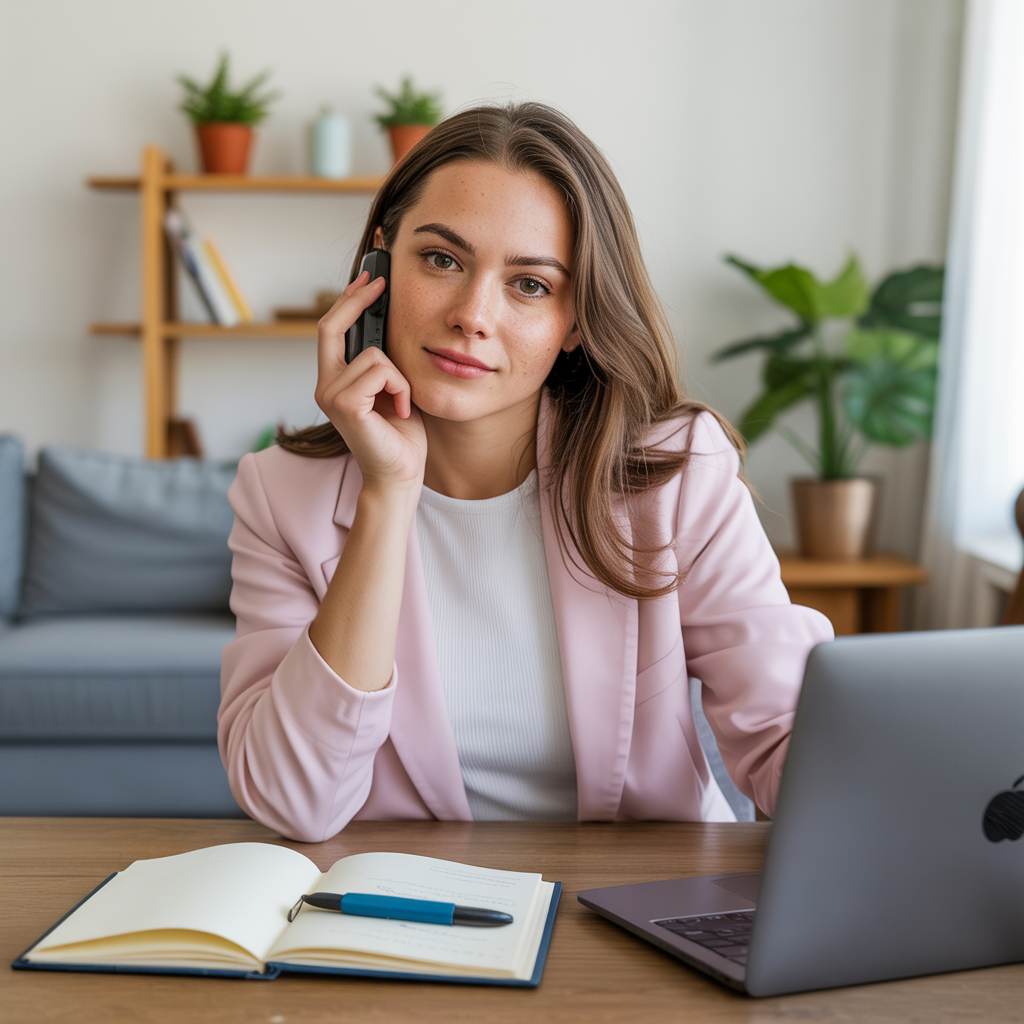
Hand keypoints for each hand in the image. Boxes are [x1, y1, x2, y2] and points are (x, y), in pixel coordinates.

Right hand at [315, 271, 426, 493]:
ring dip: (400, 377)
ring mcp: (331, 395)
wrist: (401, 474)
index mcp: (334, 379)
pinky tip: (402, 411)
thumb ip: (384, 361)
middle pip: (330, 326)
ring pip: (374, 355)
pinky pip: (381, 372)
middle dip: (356, 300)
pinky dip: (401, 388)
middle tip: (380, 284)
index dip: (346, 300)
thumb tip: (390, 321)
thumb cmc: (401, 435)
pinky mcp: (345, 405)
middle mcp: (325, 385)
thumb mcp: (394, 386)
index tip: (368, 278)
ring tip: (403, 402)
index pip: (331, 329)